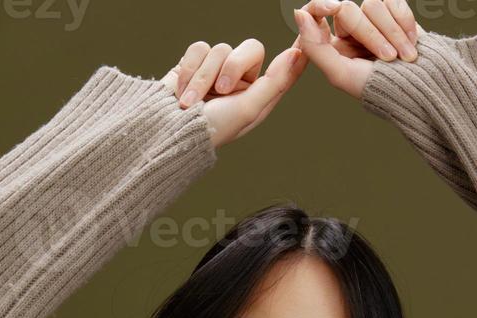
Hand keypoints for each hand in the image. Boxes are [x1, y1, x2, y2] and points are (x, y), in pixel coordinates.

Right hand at [161, 38, 307, 148]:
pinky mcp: (195, 63)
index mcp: (259, 94)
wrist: (167, 132)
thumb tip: (296, 55)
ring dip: (203, 77)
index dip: (297, 49)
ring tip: (190, 101)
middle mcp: (241, 80)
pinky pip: (198, 48)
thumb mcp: (248, 110)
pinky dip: (188, 70)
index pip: (284, 66)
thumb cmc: (211, 129)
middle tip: (221, 90)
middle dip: (232, 67)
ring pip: (220, 49)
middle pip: (251, 48)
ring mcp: (217, 70)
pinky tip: (181, 90)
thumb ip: (275, 82)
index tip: (309, 27)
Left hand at [292, 0, 421, 98]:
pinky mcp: (393, 11)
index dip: (321, 4)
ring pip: (372, 4)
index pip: (316, 12)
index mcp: (330, 44)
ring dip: (392, 31)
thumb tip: (299, 13)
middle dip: (373, 35)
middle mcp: (348, 29)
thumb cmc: (378, 87)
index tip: (334, 7)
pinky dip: (404, 23)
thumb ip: (315, 46)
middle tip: (389, 58)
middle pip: (349, 11)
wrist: (420, 86)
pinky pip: (393, 1)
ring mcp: (371, 19)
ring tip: (405, 56)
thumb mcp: (340, 73)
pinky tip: (411, 43)